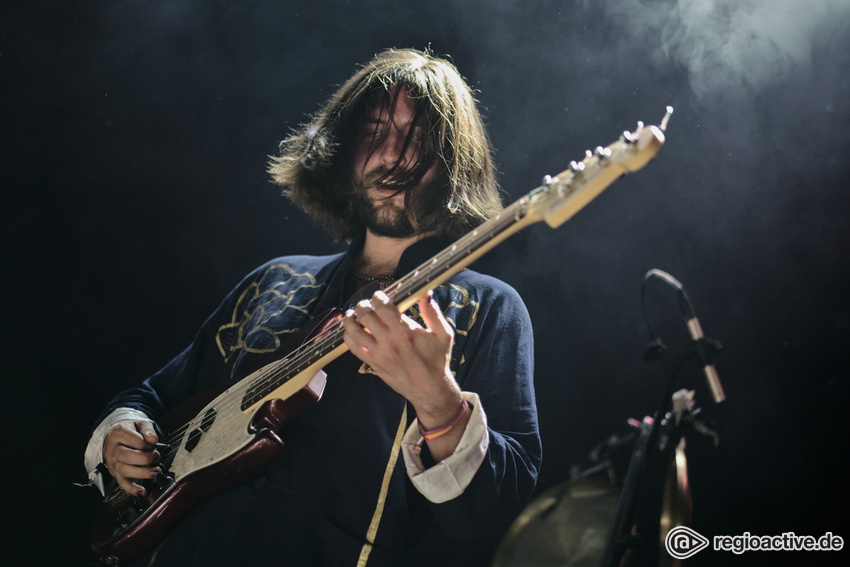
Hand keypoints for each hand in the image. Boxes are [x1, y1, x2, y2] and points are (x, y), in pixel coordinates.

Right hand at [102, 419, 160, 495]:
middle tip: (156, 457)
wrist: (114, 435)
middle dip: (145, 458)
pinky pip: (122, 482)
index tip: (154, 444)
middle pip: (127, 456)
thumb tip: (154, 439)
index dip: (148, 444)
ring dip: (142, 473)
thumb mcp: (140, 424)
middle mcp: (113, 448)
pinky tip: (142, 491)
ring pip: (125, 470)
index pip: (135, 441)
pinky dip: (132, 489)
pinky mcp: (115, 472)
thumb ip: (148, 430)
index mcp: (119, 433)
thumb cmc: (130, 430)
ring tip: (155, 472)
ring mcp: (113, 462)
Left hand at [343, 290, 469, 459]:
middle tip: (366, 303)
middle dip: (363, 305)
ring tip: (352, 313)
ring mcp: (378, 354)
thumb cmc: (437, 360)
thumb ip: (433, 312)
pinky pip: (353, 348)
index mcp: (405, 331)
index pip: (382, 307)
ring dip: (350, 318)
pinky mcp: (373, 364)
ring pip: (354, 331)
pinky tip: (351, 331)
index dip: (377, 297)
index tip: (379, 295)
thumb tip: (426, 293)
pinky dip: (348, 337)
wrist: (430, 390)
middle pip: (365, 316)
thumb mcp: (443, 334)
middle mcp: (389, 341)